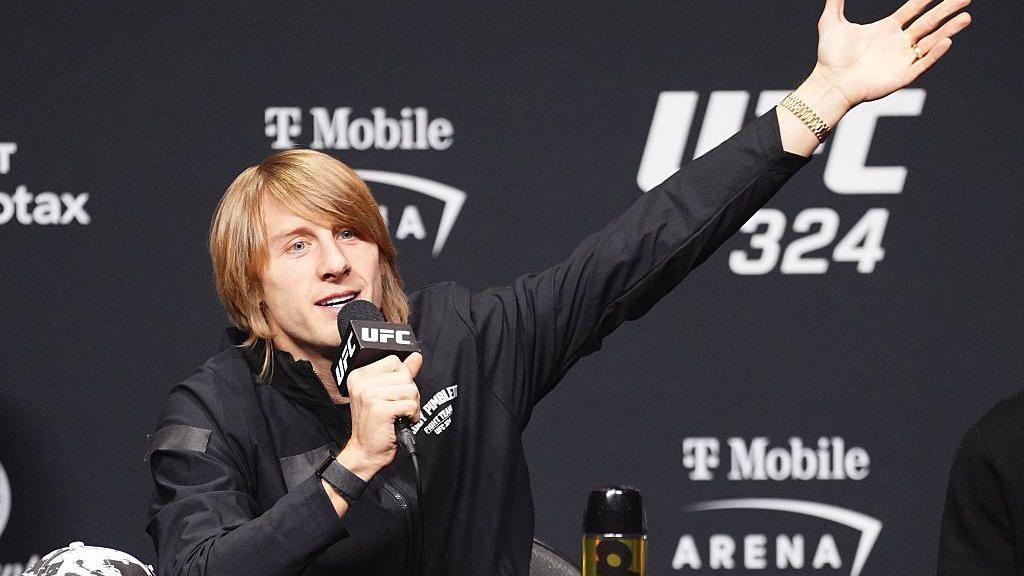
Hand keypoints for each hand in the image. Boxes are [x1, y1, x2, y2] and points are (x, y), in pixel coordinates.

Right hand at [339, 353, 422, 478]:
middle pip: (404, 374)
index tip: (395, 394)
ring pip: (410, 389)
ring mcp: (369, 395)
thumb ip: (401, 374)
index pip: (394, 361)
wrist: (365, 453)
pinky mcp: (380, 409)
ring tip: (401, 414)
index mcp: (360, 376)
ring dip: (412, 405)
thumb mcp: (385, 395)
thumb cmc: (375, 426)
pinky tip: (402, 421)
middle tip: (399, 407)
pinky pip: (411, 404)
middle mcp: (362, 383)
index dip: (402, 378)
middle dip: (409, 392)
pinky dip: (412, 415)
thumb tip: (416, 357)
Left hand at [814, 0, 971, 106]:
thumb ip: (835, 2)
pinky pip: (923, 63)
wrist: (829, 83)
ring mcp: (902, 60)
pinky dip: (935, 53)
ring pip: (931, 41)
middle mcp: (898, 43)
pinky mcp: (902, 76)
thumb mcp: (831, 23)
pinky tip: (946, 41)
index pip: (913, 9)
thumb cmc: (830, 57)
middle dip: (947, 9)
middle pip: (929, 22)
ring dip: (949, 30)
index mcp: (886, 29)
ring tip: (966, 17)